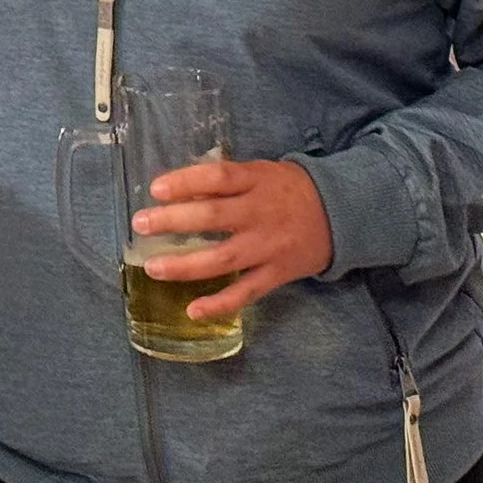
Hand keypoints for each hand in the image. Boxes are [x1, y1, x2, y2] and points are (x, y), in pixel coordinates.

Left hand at [134, 157, 333, 319]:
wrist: (341, 213)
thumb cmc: (287, 190)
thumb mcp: (259, 173)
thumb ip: (224, 181)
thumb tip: (180, 191)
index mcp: (255, 182)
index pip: (217, 177)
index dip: (185, 182)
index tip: (155, 189)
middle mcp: (260, 214)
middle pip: (213, 218)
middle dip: (173, 221)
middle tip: (140, 224)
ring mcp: (268, 246)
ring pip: (223, 258)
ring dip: (185, 266)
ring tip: (153, 268)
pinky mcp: (278, 273)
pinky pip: (246, 292)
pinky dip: (220, 303)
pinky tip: (193, 310)